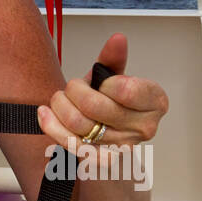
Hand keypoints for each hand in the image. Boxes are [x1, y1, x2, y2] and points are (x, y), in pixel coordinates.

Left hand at [36, 32, 168, 157]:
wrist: (107, 133)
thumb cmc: (112, 102)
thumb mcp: (114, 76)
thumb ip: (113, 58)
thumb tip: (117, 40)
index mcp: (155, 102)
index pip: (125, 90)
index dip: (105, 83)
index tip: (102, 83)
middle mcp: (144, 127)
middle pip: (96, 106)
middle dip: (75, 90)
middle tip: (72, 87)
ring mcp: (124, 146)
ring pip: (79, 124)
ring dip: (60, 106)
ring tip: (59, 99)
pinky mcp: (101, 160)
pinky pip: (71, 144)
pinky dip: (52, 127)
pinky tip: (46, 114)